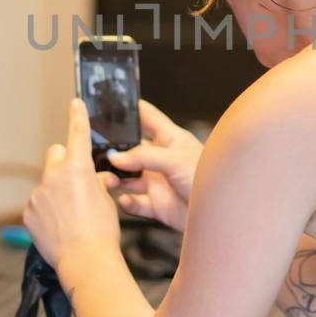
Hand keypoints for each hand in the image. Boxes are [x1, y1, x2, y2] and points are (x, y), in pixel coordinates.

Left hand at [24, 99, 121, 271]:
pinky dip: (46, 211)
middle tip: (76, 180)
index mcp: (78, 168)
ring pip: (46, 182)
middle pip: (55, 153)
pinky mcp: (28, 212)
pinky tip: (59, 227)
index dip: (77, 116)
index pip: (77, 133)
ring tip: (71, 216)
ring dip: (56, 191)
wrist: (85, 261)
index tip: (75, 103)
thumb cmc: (102, 231)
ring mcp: (38, 194)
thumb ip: (99, 184)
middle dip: (64, 161)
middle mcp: (54, 176)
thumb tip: (99, 179)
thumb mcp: (107, 202)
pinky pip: (38, 203)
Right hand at [99, 99, 200, 231]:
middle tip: (95, 148)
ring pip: (128, 178)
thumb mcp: (174, 159)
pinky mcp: (157, 205)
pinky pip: (135, 203)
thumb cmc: (207, 178)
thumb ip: (143, 156)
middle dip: (115, 150)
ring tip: (106, 178)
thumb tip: (116, 157)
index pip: (147, 118)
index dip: (131, 110)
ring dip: (116, 178)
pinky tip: (124, 200)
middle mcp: (161, 160)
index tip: (111, 103)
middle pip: (131, 150)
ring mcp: (158, 182)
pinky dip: (126, 202)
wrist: (220, 212)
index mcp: (169, 140)